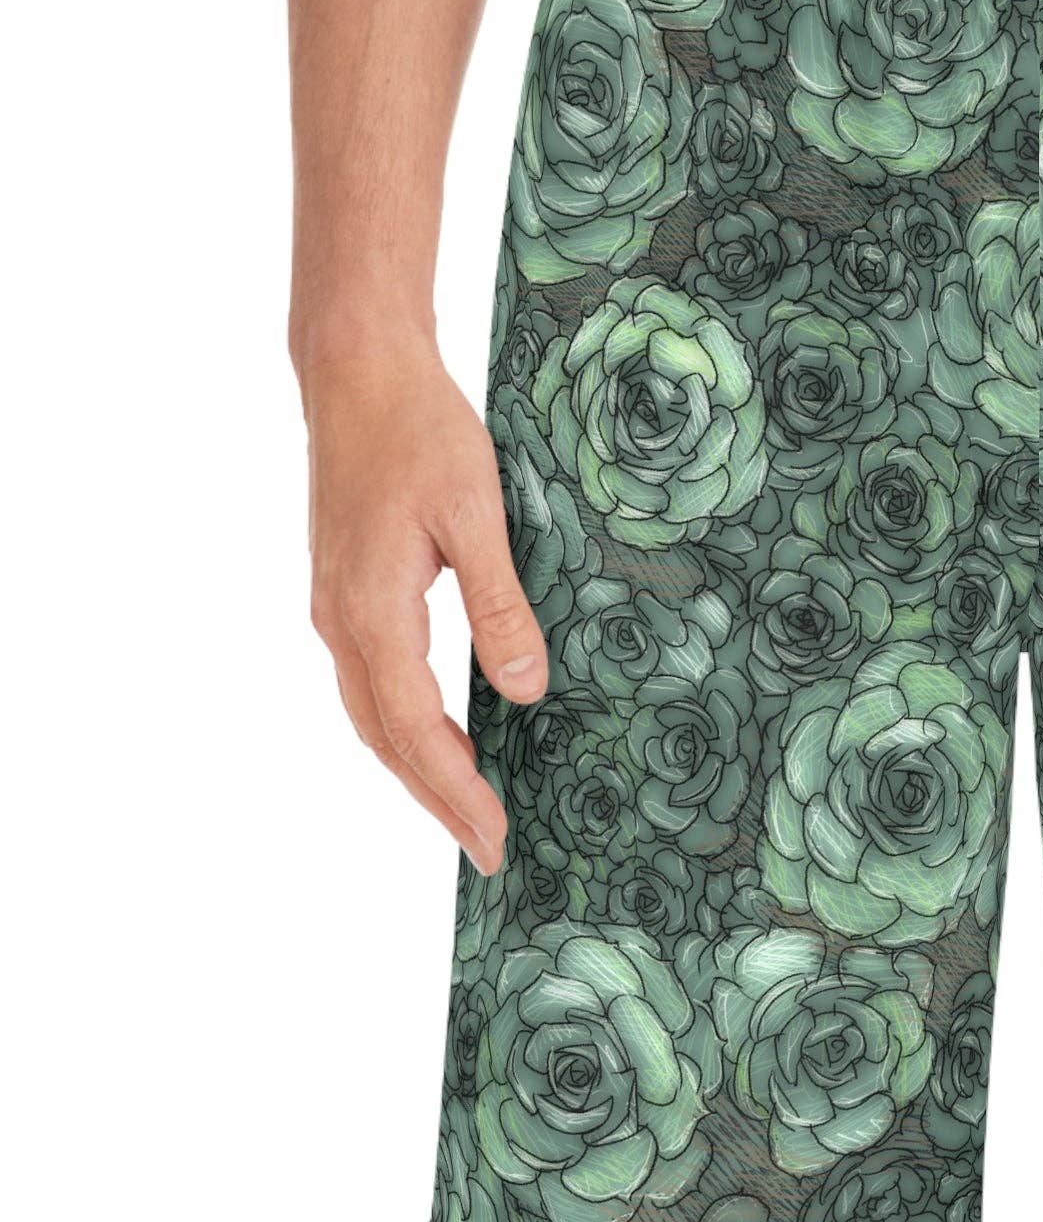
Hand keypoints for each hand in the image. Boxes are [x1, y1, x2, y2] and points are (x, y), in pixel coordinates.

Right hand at [304, 341, 545, 871]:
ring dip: (418, 769)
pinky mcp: (344, 591)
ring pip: (373, 716)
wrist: (358, 372)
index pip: (417, 730)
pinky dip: (404, 726)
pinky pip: (372, 683)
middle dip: (437, 800)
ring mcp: (335, 608)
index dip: (457, 791)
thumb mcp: (477, 516)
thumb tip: (528, 690)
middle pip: (387, 740)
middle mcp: (341, 621)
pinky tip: (441, 735)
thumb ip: (501, 606)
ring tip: (467, 810)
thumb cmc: (421, 431)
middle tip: (487, 850)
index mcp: (372, 611)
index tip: (495, 837)